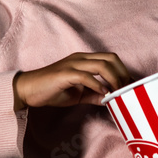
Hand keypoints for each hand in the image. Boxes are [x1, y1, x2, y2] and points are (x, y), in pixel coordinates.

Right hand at [13, 52, 130, 109]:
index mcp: (84, 60)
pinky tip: (102, 95)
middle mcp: (80, 58)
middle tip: (126, 90)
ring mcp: (72, 64)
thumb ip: (94, 95)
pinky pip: (86, 76)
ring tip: (117, 93)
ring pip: (101, 65)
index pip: (111, 58)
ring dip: (113, 79)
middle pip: (110, 58)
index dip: (123, 71)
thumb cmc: (52, 90)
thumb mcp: (78, 95)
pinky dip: (97, 85)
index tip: (129, 87)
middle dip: (122, 74)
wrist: (28, 90)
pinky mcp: (65, 73)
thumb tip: (109, 100)